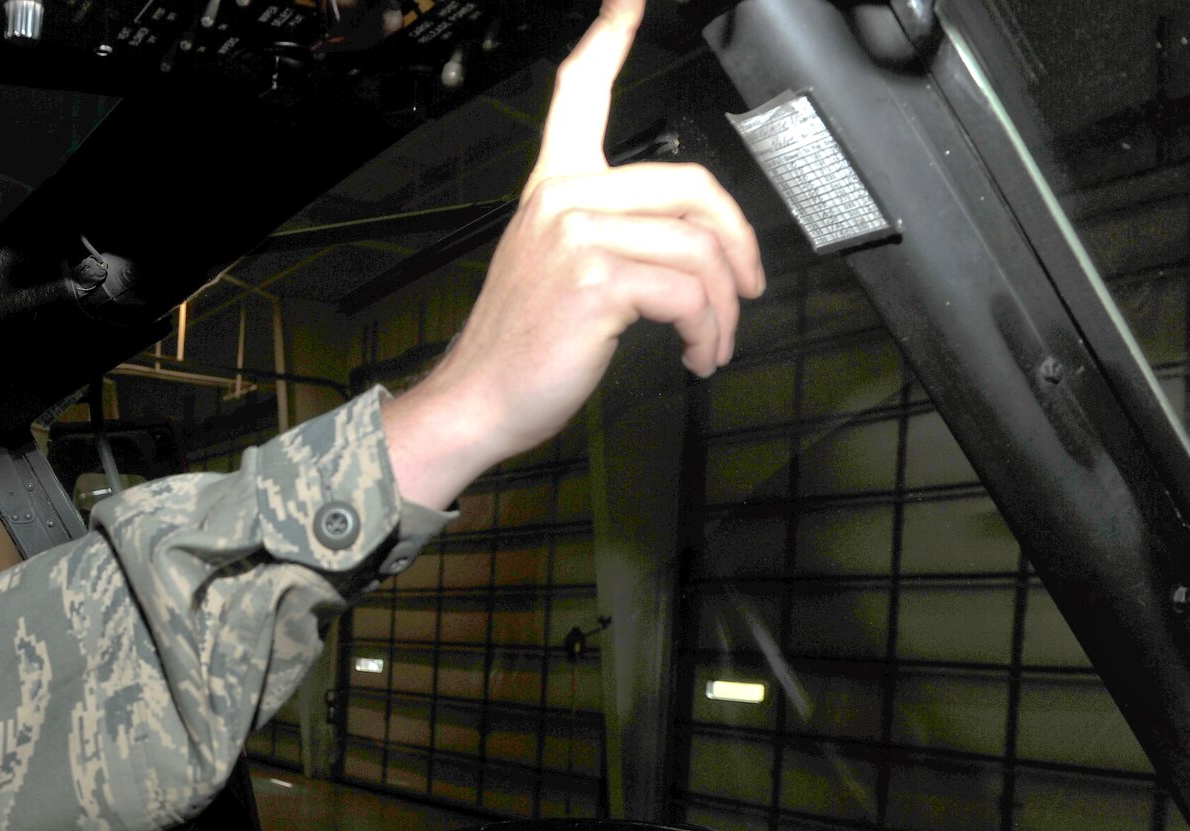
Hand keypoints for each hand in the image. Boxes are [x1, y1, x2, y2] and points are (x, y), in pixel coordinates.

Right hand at [382, 0, 764, 508]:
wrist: (475, 400)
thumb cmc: (517, 347)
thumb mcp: (553, 268)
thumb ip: (606, 233)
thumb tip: (689, 243)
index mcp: (553, 186)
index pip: (579, 92)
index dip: (609, 36)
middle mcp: (564, 199)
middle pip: (691, 186)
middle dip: (738, 244)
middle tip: (748, 285)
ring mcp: (578, 237)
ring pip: (699, 250)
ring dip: (725, 308)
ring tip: (714, 340)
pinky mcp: (596, 282)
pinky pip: (689, 293)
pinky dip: (708, 330)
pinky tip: (696, 352)